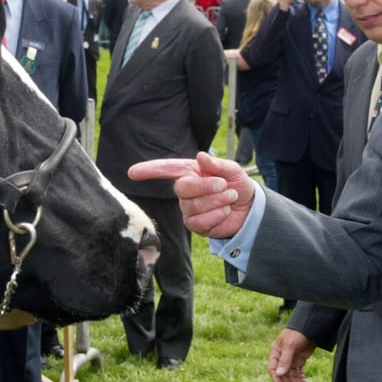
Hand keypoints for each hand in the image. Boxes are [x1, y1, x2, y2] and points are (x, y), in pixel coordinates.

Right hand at [128, 152, 255, 237]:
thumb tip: (200, 156)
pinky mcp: (195, 225)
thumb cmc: (237, 184)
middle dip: (205, 186)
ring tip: (230, 198)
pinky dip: (218, 215)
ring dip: (217, 201)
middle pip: (182, 188)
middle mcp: (185, 190)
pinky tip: (225, 212)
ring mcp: (188, 208)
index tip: (132, 172)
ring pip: (193, 206)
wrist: (249, 208)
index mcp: (190, 172)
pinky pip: (200, 222)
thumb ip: (217, 164)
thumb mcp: (232, 170)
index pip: (166, 169)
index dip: (149, 170)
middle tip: (223, 185)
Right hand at [268, 328, 316, 381]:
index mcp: (275, 352)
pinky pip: (298, 373)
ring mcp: (290, 360)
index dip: (277, 380)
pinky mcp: (299, 361)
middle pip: (283, 374)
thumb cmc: (297, 333)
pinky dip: (301, 379)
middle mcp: (281, 357)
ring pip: (291, 375)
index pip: (273, 368)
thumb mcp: (290, 345)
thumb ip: (285, 359)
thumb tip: (279, 374)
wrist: (311, 328)